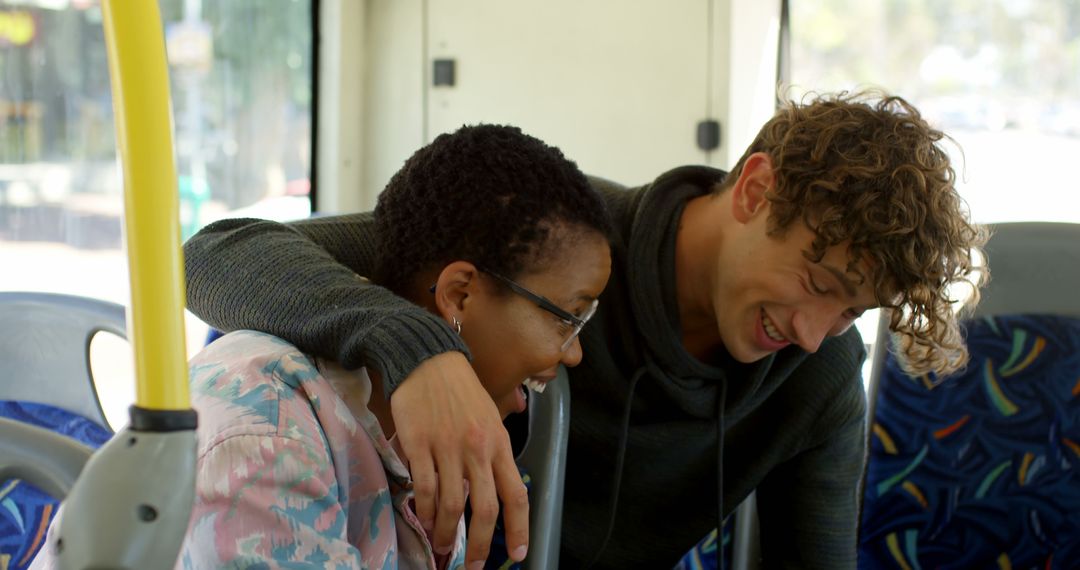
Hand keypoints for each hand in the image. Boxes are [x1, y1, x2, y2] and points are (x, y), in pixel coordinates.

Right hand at [391, 352, 528, 566]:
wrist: (427, 359)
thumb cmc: (460, 390)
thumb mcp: (489, 416)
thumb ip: (492, 451)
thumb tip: (494, 489)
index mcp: (499, 443)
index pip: (516, 494)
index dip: (519, 528)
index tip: (517, 553)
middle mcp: (477, 449)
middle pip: (484, 509)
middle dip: (479, 546)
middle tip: (472, 567)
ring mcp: (447, 448)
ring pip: (450, 504)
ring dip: (445, 533)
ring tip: (441, 547)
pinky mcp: (419, 445)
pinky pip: (423, 488)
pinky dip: (423, 511)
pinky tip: (423, 520)